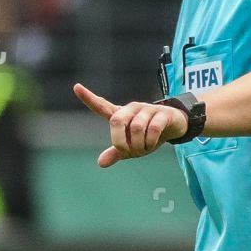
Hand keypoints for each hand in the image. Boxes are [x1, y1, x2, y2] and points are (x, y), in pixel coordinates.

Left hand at [73, 83, 187, 166]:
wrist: (174, 127)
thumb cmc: (149, 135)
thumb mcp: (132, 147)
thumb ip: (117, 153)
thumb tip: (100, 163)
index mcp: (121, 115)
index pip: (102, 106)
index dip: (89, 98)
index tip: (76, 87)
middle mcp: (131, 109)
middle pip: (117, 121)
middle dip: (120, 141)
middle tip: (127, 152)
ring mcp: (147, 110)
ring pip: (136, 128)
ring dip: (139, 145)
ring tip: (144, 149)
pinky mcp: (162, 113)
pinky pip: (153, 129)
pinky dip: (151, 141)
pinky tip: (152, 145)